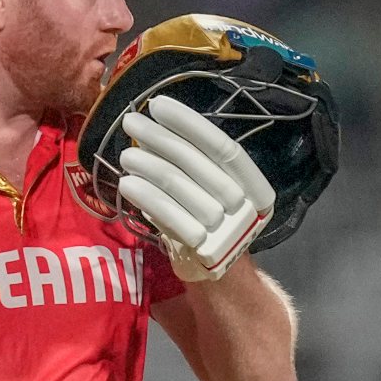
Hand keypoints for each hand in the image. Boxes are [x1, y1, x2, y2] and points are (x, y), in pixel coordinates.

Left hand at [117, 95, 275, 281]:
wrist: (217, 275)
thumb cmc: (208, 221)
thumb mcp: (210, 190)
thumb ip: (189, 162)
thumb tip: (152, 126)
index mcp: (255, 185)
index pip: (223, 147)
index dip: (190, 124)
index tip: (159, 105)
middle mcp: (245, 205)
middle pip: (197, 163)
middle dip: (160, 137)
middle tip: (131, 121)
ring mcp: (225, 228)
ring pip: (180, 186)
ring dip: (148, 165)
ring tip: (125, 153)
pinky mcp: (201, 249)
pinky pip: (168, 215)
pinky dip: (146, 196)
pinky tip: (127, 182)